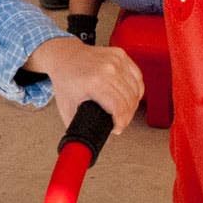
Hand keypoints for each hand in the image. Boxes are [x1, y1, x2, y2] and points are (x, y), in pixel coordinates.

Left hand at [24, 34, 143, 133]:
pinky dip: (137, 89)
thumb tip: (82, 146)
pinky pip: (138, 77)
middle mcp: (107, 70)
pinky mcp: (121, 56)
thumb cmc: (65, 80)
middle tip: (120, 123)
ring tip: (125, 111)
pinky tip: (132, 96)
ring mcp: (116, 61)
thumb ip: (76, 128)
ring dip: (133, 104)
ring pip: (136, 89)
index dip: (121, 123)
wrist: (64, 56)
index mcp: (94, 82)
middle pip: (129, 100)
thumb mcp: (67, 108)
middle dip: (126, 117)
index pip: (119, 107)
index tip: (117, 128)